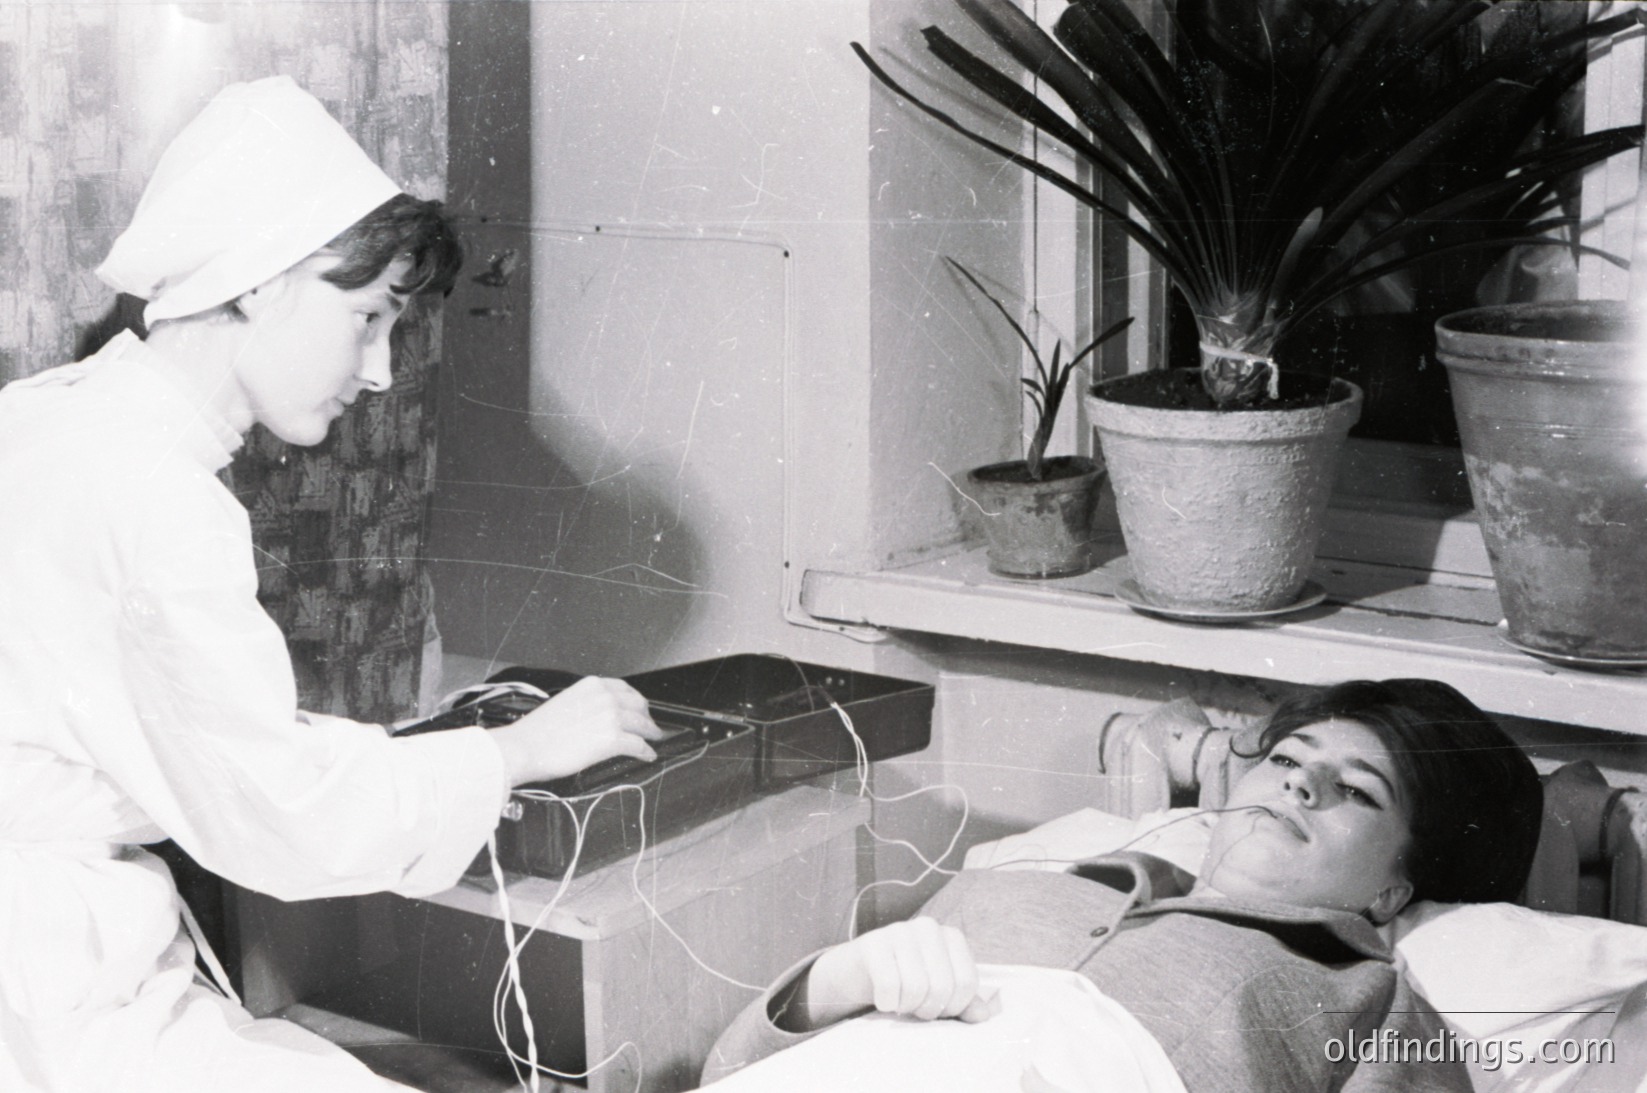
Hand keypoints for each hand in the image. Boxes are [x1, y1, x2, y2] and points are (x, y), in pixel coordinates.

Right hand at [488, 676, 664, 785]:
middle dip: (646, 716)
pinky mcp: (612, 739)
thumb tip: (600, 715)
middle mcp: (605, 697)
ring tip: (653, 740)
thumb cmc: (537, 731)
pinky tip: (647, 755)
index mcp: (592, 685)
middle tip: (649, 726)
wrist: (525, 747)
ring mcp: (611, 717)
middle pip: (639, 705)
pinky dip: (646, 751)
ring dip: (650, 733)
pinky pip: (638, 745)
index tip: (639, 709)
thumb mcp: (566, 703)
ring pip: (642, 725)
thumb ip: (587, 704)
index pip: (625, 689)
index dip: (636, 701)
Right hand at [779, 917, 999, 1031]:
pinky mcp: (873, 943)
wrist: (857, 971)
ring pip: (916, 988)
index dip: (954, 1008)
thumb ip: (963, 1002)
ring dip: (906, 1007)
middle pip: (942, 987)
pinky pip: (889, 986)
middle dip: (928, 1010)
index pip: (967, 983)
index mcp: (951, 936)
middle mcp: (928, 927)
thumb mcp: (938, 990)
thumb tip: (984, 1016)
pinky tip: (883, 999)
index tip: (938, 1009)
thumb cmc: (904, 980)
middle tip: (915, 1008)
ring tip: (900, 1002)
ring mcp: (899, 931)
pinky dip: (886, 1002)